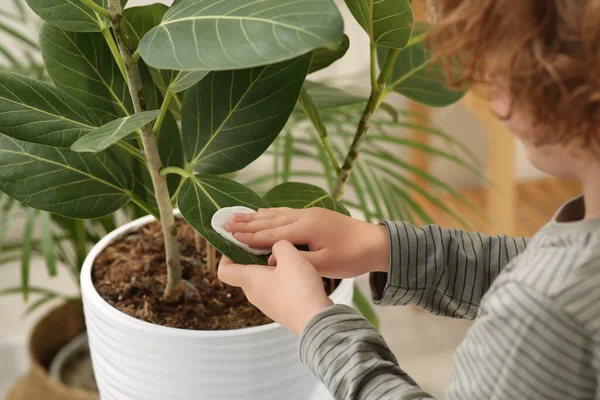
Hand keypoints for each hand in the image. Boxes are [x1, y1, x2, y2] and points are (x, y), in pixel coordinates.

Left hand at [218, 241, 332, 335]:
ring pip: (263, 281)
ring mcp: (268, 304)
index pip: (224, 271)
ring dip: (273, 268)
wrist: (316, 320)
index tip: (238, 246)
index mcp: (250, 281)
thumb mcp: (290, 256)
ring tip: (291, 259)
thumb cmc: (299, 289)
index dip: (226, 256)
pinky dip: (283, 279)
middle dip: (256, 258)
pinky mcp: (282, 309)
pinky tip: (300, 275)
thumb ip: (279, 245)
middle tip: (271, 246)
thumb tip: (276, 249)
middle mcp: (255, 294)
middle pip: (247, 273)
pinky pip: (276, 289)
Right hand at [225, 207, 389, 277]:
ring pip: (277, 213)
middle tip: (224, 221)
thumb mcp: (324, 265)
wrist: (376, 243)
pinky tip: (265, 213)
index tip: (228, 234)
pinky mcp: (315, 215)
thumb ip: (296, 260)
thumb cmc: (351, 256)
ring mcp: (310, 213)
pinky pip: (287, 212)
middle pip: (269, 219)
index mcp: (305, 227)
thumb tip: (270, 260)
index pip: (270, 232)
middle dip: (246, 222)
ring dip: (256, 215)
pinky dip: (271, 213)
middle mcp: (304, 216)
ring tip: (237, 214)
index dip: (248, 235)